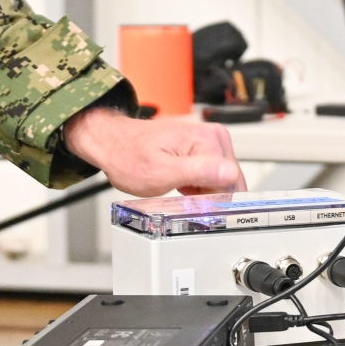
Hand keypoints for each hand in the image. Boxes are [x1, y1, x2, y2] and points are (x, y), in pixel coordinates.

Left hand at [63, 108, 244, 196]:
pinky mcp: (202, 150)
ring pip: (221, 182)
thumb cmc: (129, 157)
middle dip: (211, 198)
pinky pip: (212, 177)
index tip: (195, 208)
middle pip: (229, 182)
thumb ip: (198, 173)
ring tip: (181, 193)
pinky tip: (183, 190)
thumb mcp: (161, 172)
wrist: (113, 144)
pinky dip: (200, 189)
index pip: (231, 182)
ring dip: (204, 194)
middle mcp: (213, 137)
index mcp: (208, 140)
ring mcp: (208, 142)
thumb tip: (229, 174)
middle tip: (184, 201)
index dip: (214, 201)